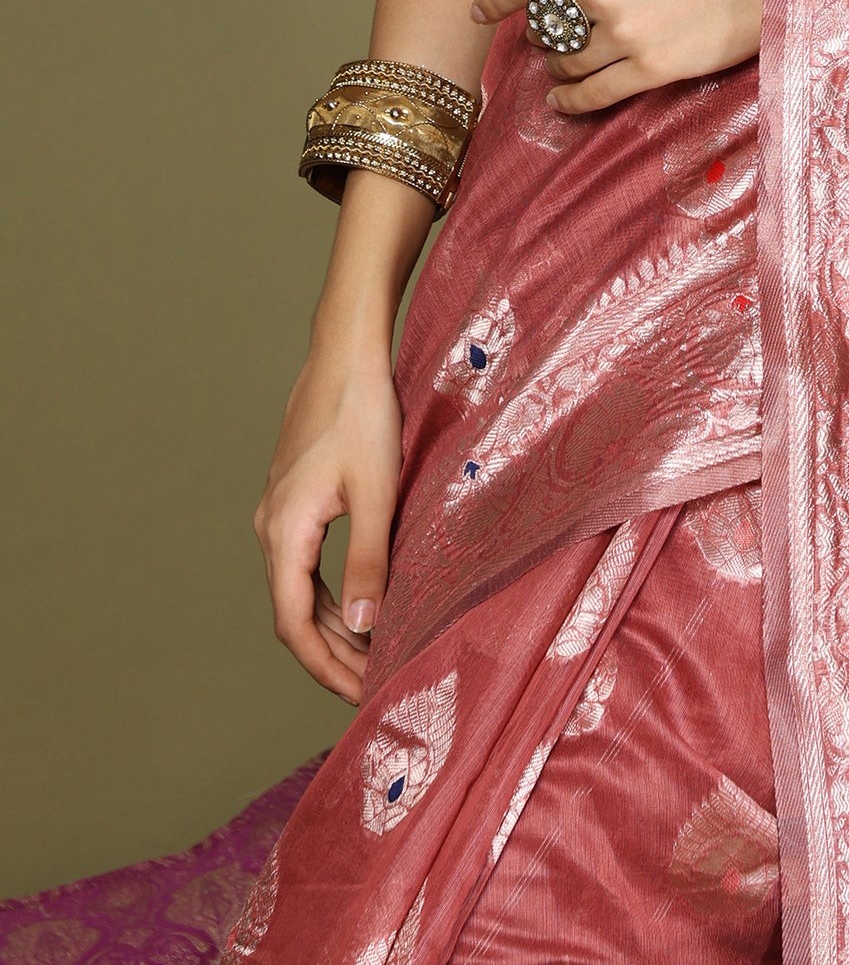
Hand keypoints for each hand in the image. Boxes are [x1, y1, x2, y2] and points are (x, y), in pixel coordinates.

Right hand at [254, 339, 400, 704]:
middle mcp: (271, 528)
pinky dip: (332, 591)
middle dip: (334, 654)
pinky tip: (363, 602)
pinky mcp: (295, 498)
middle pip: (294, 614)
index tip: (360, 694)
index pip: (294, 625)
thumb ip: (369, 560)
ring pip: (300, 589)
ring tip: (374, 653)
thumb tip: (365, 625)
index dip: (326, 667)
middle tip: (375, 684)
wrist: (345, 354)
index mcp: (285, 533)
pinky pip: (306, 563)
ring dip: (334, 624)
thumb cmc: (363, 415)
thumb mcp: (377, 491)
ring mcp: (279, 513)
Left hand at [471, 0, 761, 115]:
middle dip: (541, 35)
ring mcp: (623, 33)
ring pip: (565, 61)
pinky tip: (562, 103)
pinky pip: (594, 93)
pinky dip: (571, 101)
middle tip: (547, 40)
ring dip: (557, 69)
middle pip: (545, 26)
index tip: (478, 12)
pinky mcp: (650, 69)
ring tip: (561, 70)